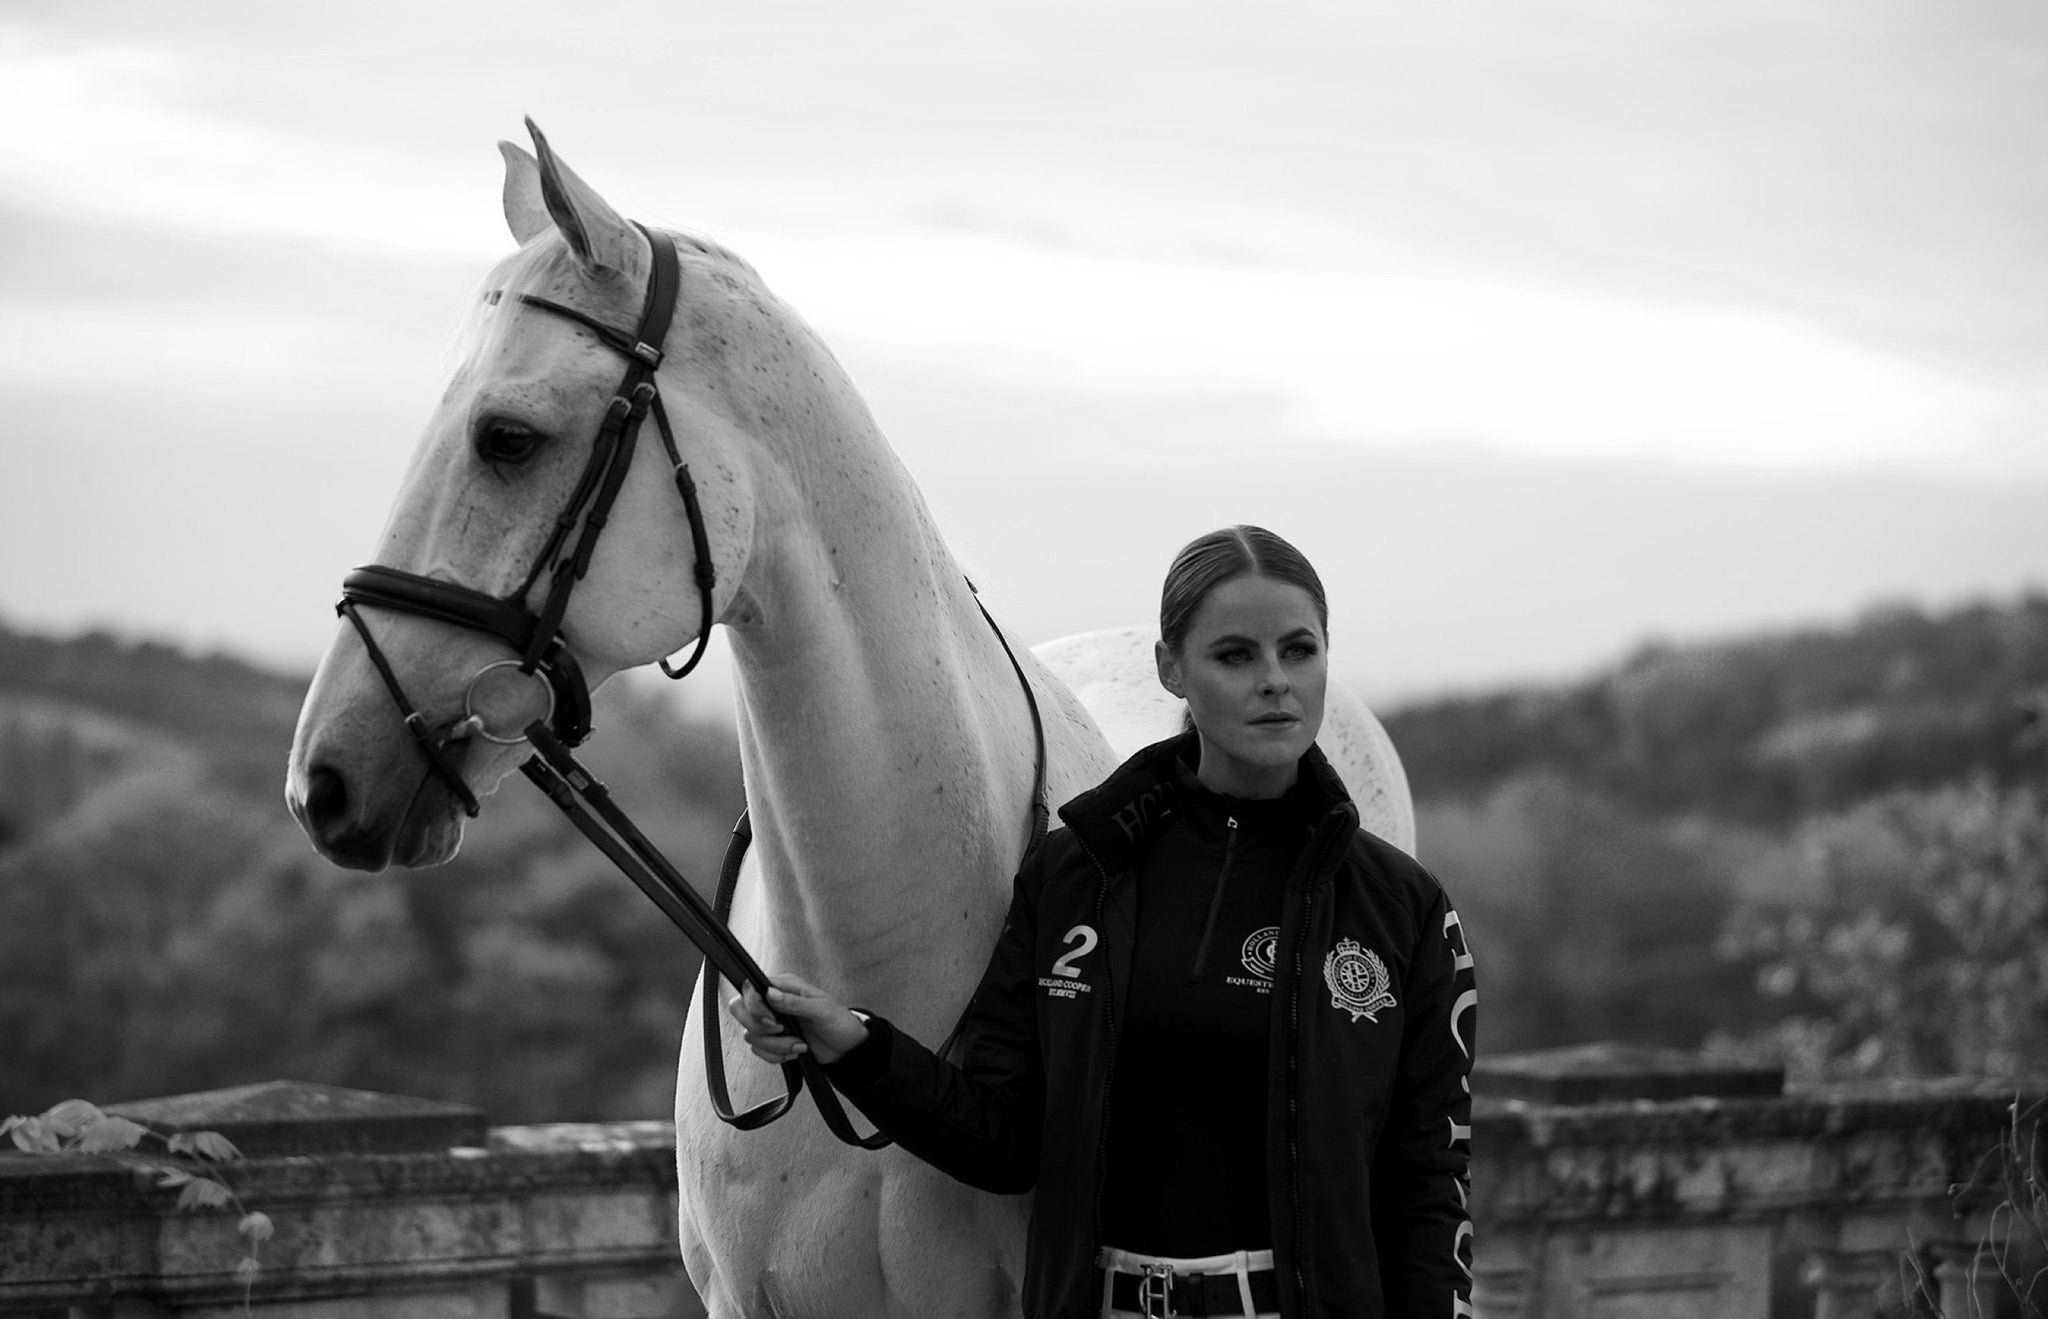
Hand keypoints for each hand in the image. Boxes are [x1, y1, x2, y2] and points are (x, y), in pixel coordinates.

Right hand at [728, 973, 870, 1066]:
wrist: (846, 1047)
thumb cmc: (839, 1021)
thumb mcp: (821, 1008)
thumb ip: (794, 1001)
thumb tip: (771, 993)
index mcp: (784, 987)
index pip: (750, 989)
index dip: (754, 1006)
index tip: (772, 1019)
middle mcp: (774, 1003)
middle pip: (740, 1011)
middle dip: (759, 1027)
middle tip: (781, 1030)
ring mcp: (772, 1023)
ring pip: (751, 1035)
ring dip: (775, 1045)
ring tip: (798, 1044)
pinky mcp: (774, 1042)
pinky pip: (759, 1051)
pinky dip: (776, 1056)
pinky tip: (794, 1051)